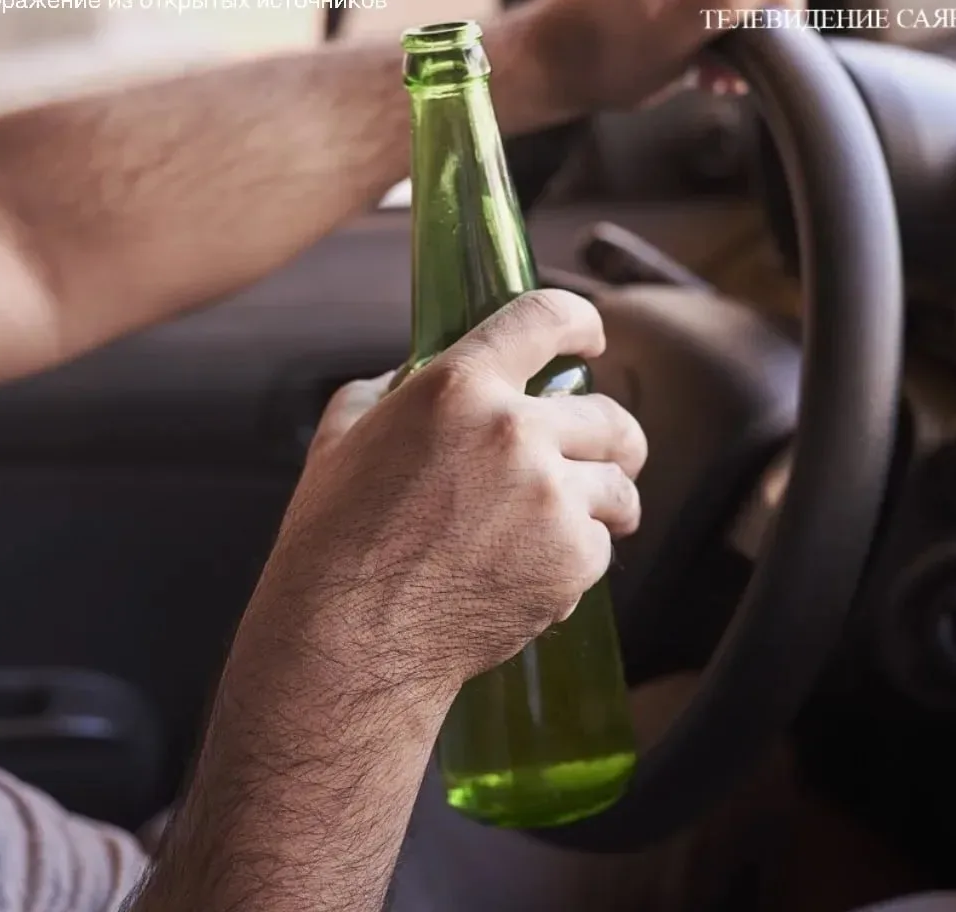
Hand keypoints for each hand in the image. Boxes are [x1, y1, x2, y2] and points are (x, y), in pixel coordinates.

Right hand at [255, 289, 647, 691]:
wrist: (352, 638)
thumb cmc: (335, 539)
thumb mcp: (342, 437)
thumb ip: (389, 390)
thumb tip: (412, 376)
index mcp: (457, 387)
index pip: (545, 317)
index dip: (580, 323)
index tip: (591, 338)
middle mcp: (514, 432)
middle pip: (609, 415)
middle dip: (613, 436)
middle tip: (607, 454)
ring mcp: (549, 497)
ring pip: (620, 485)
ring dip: (607, 501)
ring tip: (584, 520)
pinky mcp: (571, 557)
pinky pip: (601, 544)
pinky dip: (578, 558)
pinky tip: (537, 573)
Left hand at [529, 0, 806, 114]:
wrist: (545, 64)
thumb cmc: (604, 55)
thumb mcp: (677, 32)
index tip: (781, 39)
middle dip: (758, 23)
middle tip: (746, 67)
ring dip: (736, 37)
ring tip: (722, 77)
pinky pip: (702, 2)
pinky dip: (710, 36)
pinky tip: (706, 72)